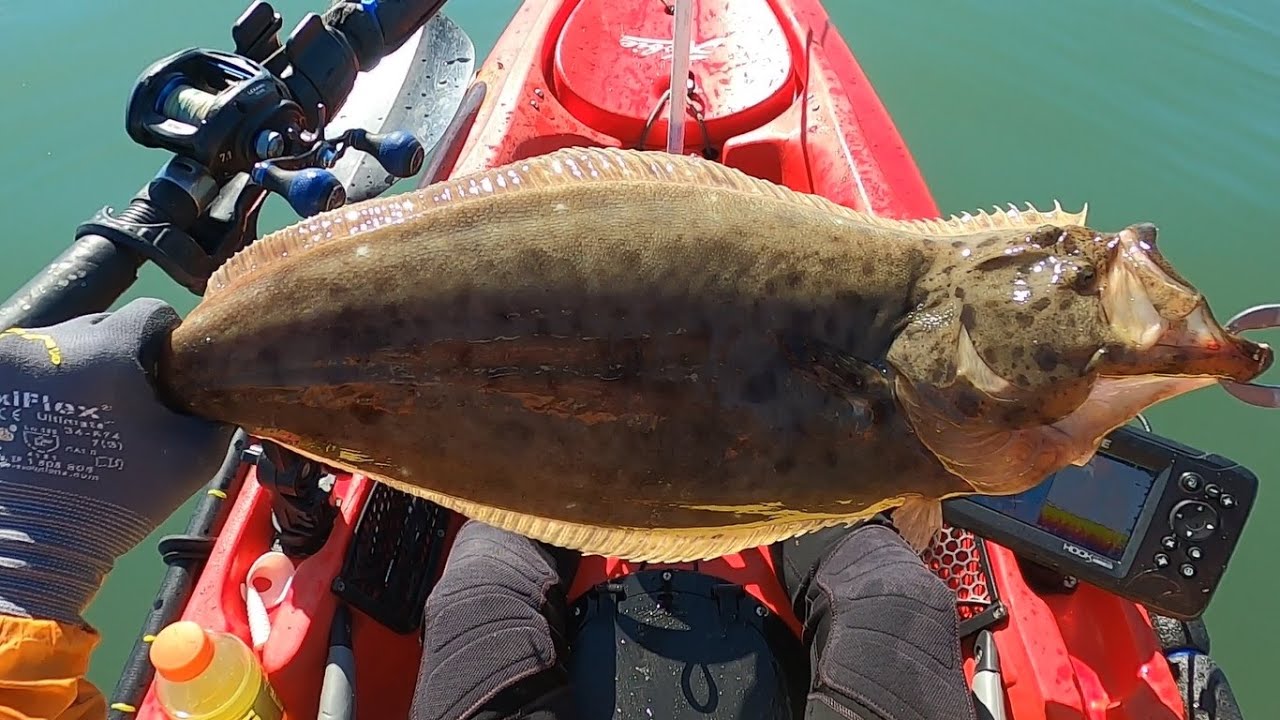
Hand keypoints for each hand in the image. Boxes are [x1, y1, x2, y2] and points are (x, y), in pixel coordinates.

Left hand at [0, 298, 235, 625]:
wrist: (34, 544)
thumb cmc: (121, 497)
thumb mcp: (195, 455)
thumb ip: (217, 410)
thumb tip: (223, 389)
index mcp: (107, 347)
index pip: (153, 313)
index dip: (170, 341)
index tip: (170, 375)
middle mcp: (51, 341)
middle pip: (104, 324)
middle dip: (122, 355)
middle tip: (132, 400)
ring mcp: (11, 360)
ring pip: (64, 345)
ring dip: (82, 369)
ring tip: (91, 416)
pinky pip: (32, 367)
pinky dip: (49, 386)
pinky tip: (58, 423)